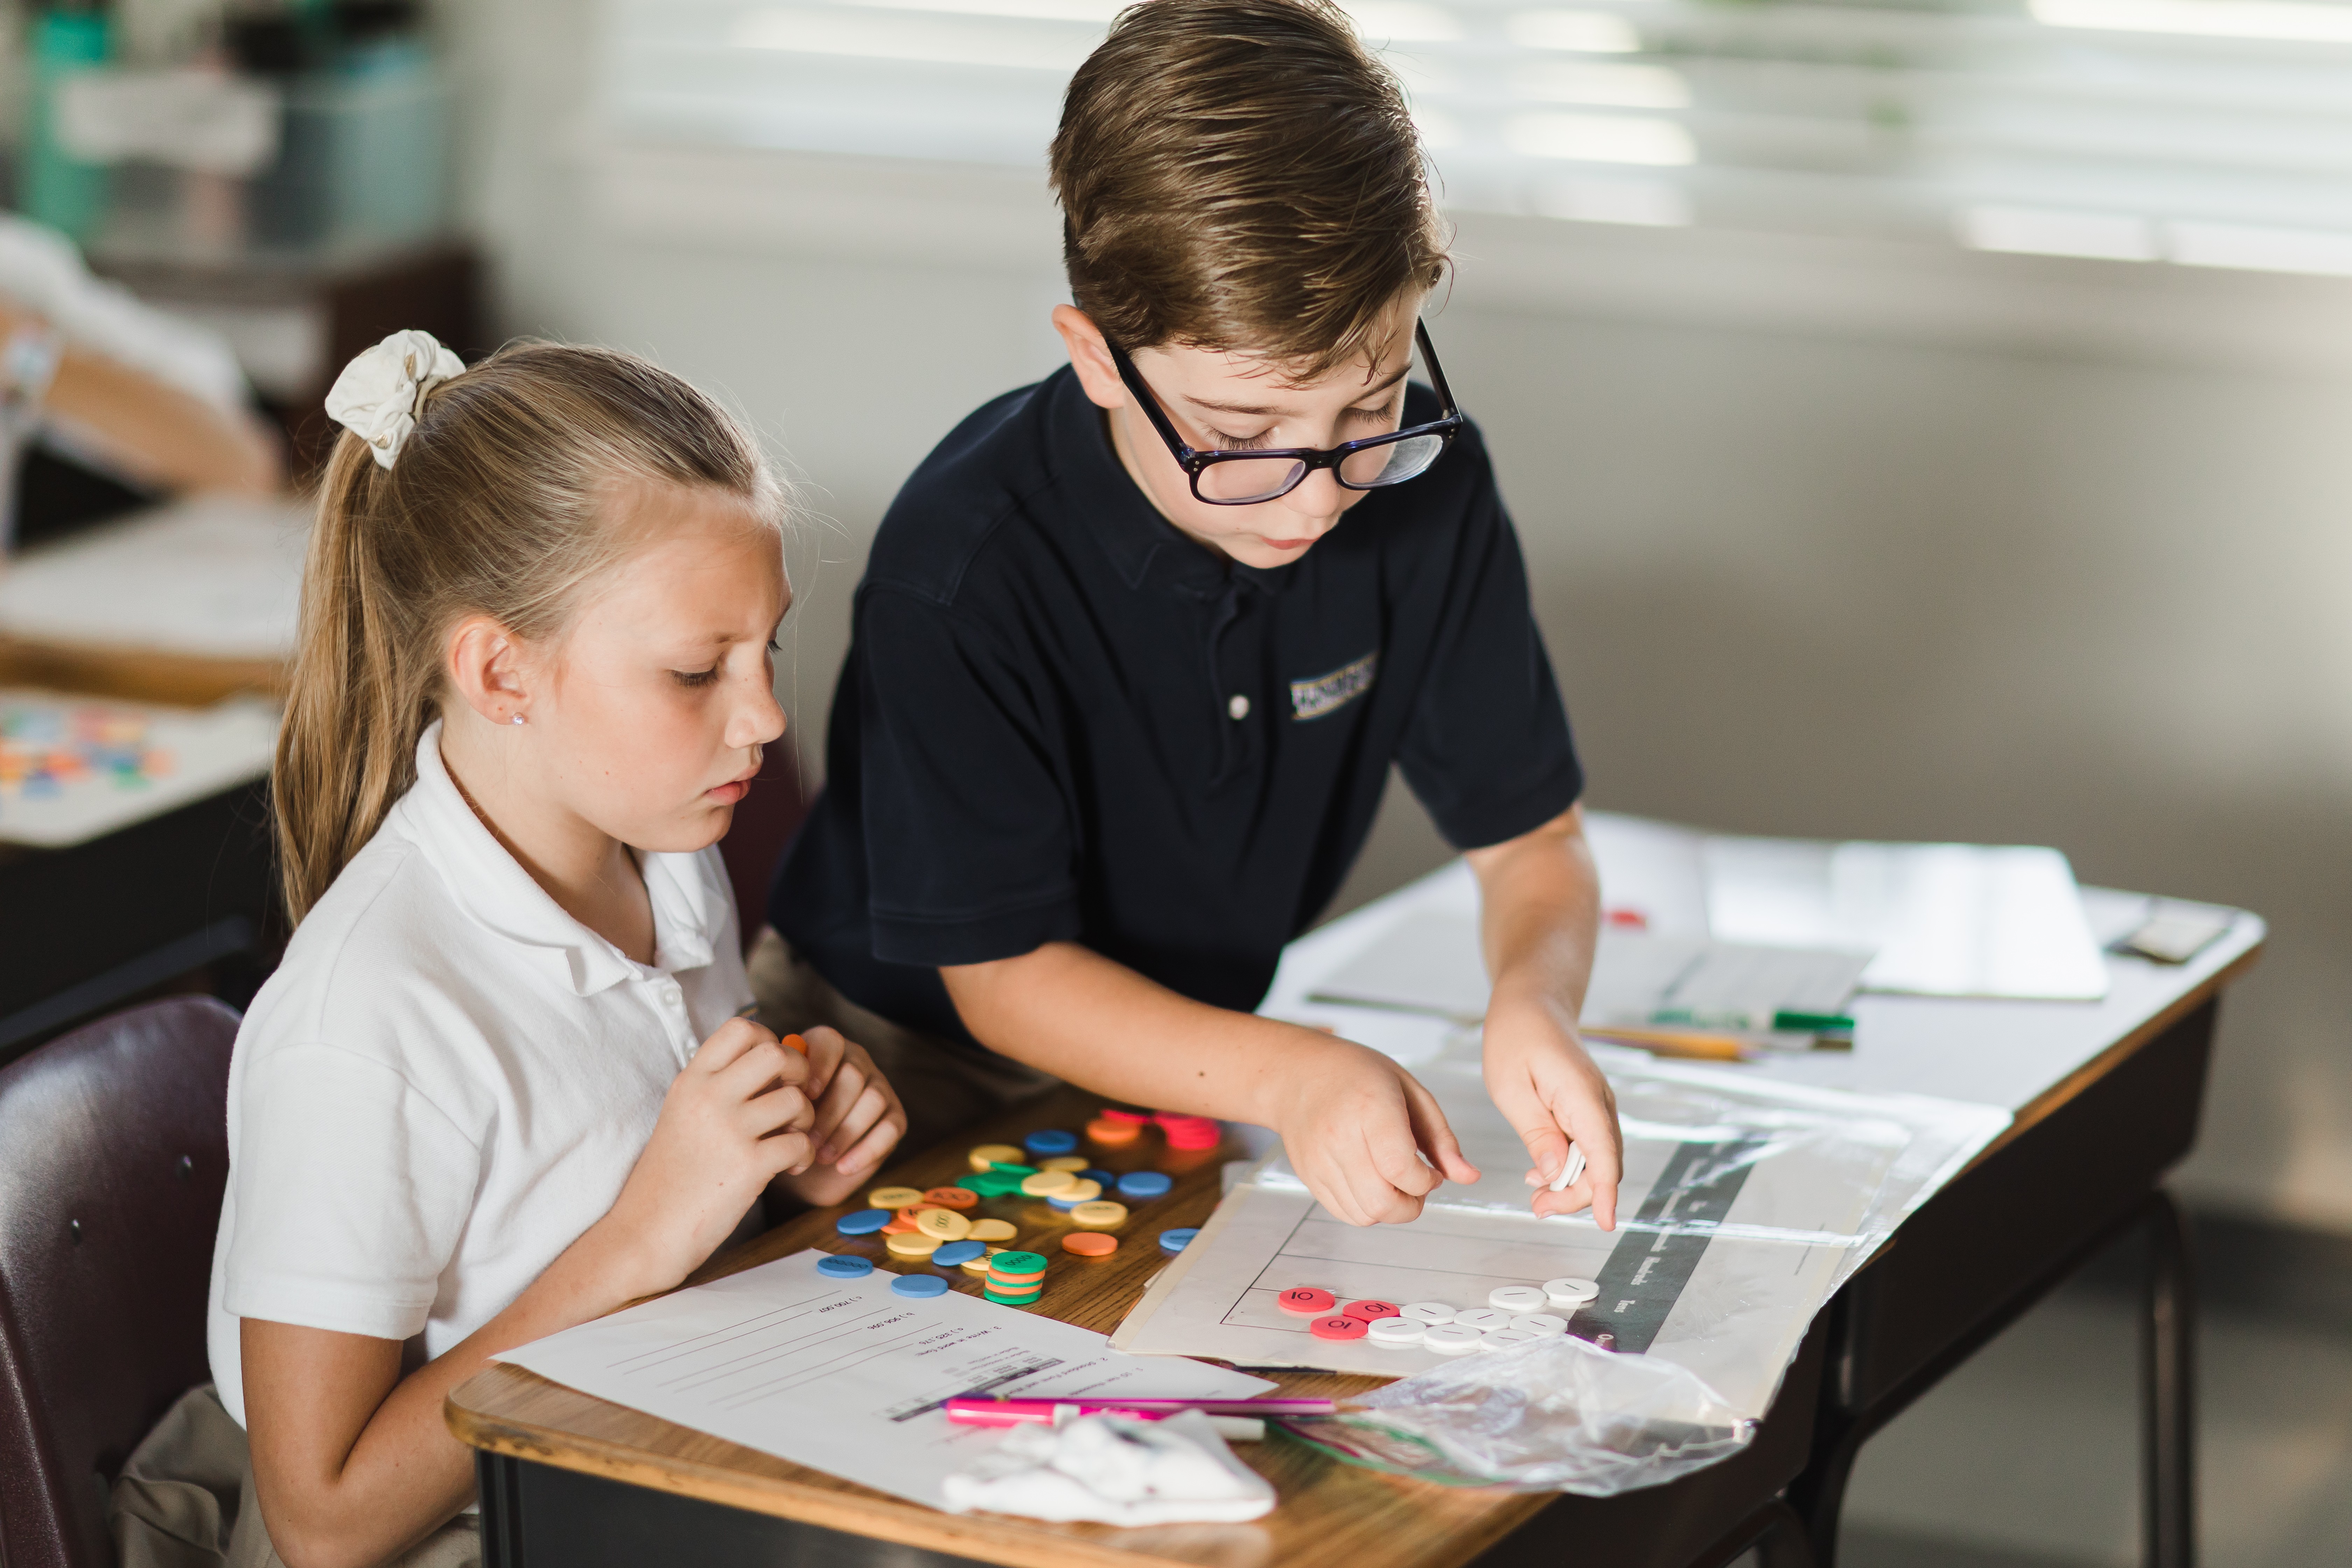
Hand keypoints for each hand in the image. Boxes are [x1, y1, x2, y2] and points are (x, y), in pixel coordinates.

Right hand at [597, 1017, 815, 1297]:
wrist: (645, 1232)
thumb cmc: (669, 1178)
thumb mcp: (682, 1115)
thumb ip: (718, 1087)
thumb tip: (773, 1062)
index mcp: (691, 1081)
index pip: (741, 1029)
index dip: (770, 1041)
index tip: (771, 1072)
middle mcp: (709, 1097)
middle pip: (776, 1052)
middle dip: (799, 1072)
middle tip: (794, 1099)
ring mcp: (729, 1130)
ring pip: (796, 1099)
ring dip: (806, 1119)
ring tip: (791, 1138)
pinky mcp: (749, 1166)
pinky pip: (800, 1143)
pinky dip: (805, 1155)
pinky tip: (790, 1167)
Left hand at [776, 1025, 906, 1206]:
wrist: (803, 1163)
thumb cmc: (782, 1126)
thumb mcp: (772, 1105)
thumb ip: (773, 1089)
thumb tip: (775, 1086)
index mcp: (825, 1050)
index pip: (830, 1042)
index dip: (820, 1066)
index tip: (805, 1096)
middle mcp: (856, 1061)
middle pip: (854, 1075)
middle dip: (829, 1111)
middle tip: (807, 1140)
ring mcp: (880, 1087)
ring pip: (874, 1099)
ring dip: (846, 1131)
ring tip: (820, 1156)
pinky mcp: (895, 1117)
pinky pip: (891, 1128)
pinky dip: (867, 1149)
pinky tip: (843, 1167)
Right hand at [1264, 1034, 1480, 1225]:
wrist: (1297, 1073)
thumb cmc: (1358, 1075)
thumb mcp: (1410, 1091)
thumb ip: (1442, 1138)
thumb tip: (1470, 1177)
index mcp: (1369, 1108)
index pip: (1401, 1169)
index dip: (1427, 1181)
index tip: (1432, 1171)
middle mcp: (1338, 1137)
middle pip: (1382, 1203)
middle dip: (1412, 1204)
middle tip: (1417, 1182)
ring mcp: (1319, 1160)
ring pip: (1365, 1215)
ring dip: (1390, 1209)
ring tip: (1395, 1181)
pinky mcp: (1309, 1176)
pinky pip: (1345, 1213)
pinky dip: (1367, 1209)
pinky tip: (1373, 1182)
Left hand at [1482, 986, 1620, 1225]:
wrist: (1534, 1002)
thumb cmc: (1517, 1036)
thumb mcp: (1511, 1087)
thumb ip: (1537, 1132)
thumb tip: (1557, 1173)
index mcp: (1581, 1095)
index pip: (1603, 1153)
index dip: (1605, 1192)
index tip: (1606, 1223)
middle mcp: (1599, 1103)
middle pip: (1602, 1164)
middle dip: (1576, 1195)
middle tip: (1538, 1208)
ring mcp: (1597, 1106)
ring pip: (1597, 1159)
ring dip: (1572, 1183)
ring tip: (1536, 1197)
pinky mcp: (1588, 1109)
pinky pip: (1588, 1145)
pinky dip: (1570, 1165)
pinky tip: (1542, 1173)